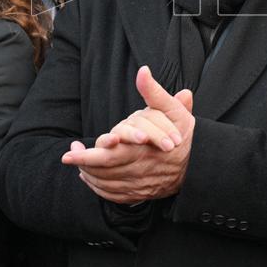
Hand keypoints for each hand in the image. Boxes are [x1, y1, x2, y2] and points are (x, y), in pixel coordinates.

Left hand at [62, 66, 194, 203]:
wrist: (200, 164)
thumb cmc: (184, 134)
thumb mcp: (174, 110)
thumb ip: (155, 92)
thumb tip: (143, 71)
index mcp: (143, 150)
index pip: (109, 155)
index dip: (88, 156)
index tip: (70, 151)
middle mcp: (139, 169)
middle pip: (105, 171)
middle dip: (83, 164)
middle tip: (67, 158)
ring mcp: (139, 184)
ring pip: (107, 183)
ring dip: (89, 175)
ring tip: (77, 163)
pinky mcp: (141, 193)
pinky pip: (115, 195)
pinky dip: (100, 188)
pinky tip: (91, 178)